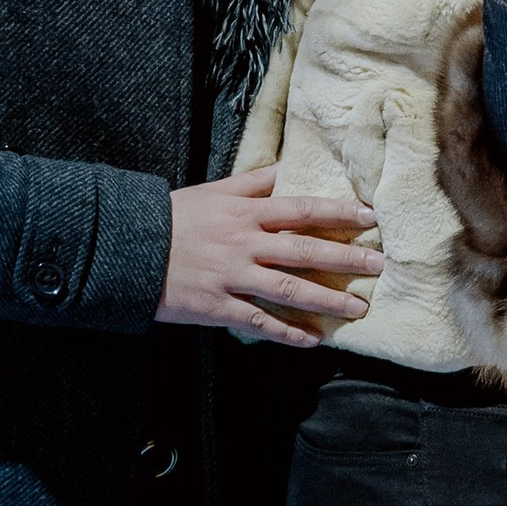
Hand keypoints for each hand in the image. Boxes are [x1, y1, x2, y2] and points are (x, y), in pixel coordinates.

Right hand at [160, 166, 382, 350]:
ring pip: (288, 289)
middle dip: (345, 258)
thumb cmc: (172, 218)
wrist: (127, 249)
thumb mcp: (213, 191)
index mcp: (245, 213)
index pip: (301, 210)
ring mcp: (232, 277)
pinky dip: (287, 332)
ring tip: (357, 308)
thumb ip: (253, 182)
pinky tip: (312, 339)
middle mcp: (244, 244)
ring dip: (326, 299)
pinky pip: (259, 322)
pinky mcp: (217, 306)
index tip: (370, 218)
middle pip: (304, 251)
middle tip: (379, 265)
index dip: (338, 214)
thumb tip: (286, 166)